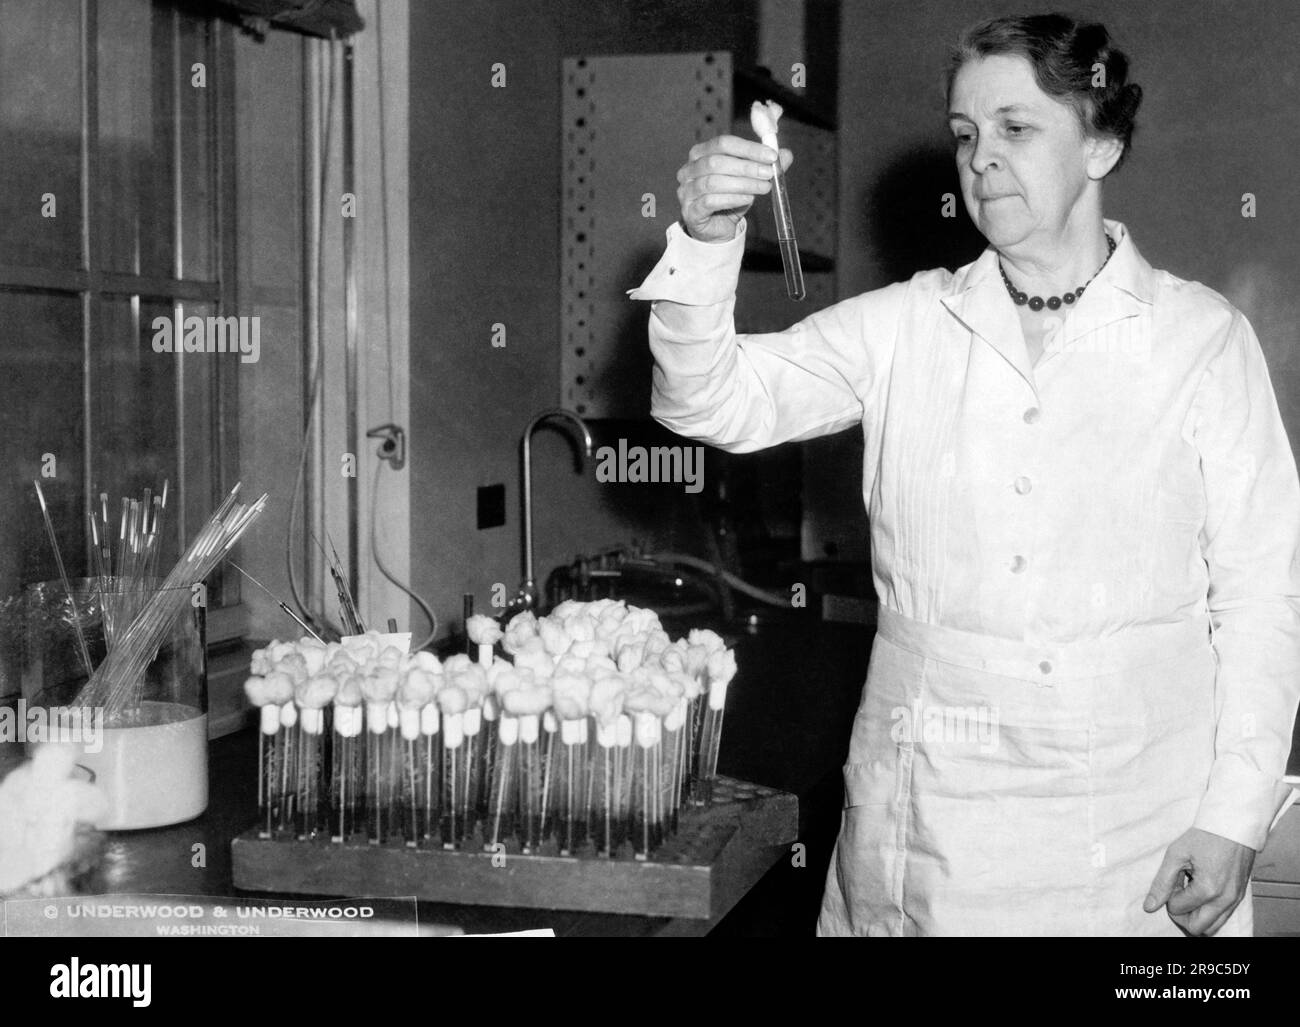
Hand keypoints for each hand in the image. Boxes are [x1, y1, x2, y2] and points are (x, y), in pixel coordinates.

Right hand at [675, 134, 792, 242]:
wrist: (717, 229)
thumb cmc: (730, 199)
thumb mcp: (749, 179)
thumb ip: (765, 166)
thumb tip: (786, 154)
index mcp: (701, 154)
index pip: (724, 143)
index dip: (749, 148)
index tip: (771, 155)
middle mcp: (689, 170)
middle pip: (717, 161)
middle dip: (747, 166)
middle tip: (769, 173)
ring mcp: (686, 191)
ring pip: (714, 182)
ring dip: (743, 183)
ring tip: (763, 188)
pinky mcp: (690, 211)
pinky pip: (710, 201)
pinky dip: (732, 199)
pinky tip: (748, 199)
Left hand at [1143, 827, 1255, 935]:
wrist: (1233, 826)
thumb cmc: (1205, 836)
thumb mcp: (1176, 854)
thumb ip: (1162, 882)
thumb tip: (1149, 906)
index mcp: (1207, 889)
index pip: (1178, 909)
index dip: (1169, 895)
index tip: (1174, 877)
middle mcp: (1224, 899)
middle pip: (1197, 928)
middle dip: (1181, 915)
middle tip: (1177, 892)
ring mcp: (1234, 900)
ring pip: (1212, 927)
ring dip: (1196, 916)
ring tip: (1189, 891)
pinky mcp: (1239, 897)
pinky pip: (1222, 917)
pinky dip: (1208, 911)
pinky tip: (1201, 891)